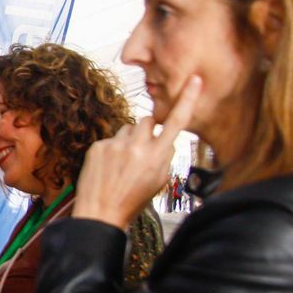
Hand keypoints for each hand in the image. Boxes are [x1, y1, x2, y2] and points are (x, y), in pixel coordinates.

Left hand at [73, 75, 202, 228]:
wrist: (100, 212)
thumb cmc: (132, 200)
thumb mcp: (159, 181)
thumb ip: (165, 156)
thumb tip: (166, 140)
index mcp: (157, 156)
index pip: (177, 122)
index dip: (187, 100)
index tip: (194, 81)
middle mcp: (138, 146)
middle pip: (147, 120)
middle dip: (147, 130)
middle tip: (141, 151)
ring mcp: (116, 144)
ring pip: (128, 128)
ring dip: (129, 140)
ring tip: (123, 164)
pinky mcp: (99, 145)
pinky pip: (111, 138)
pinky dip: (112, 149)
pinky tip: (109, 168)